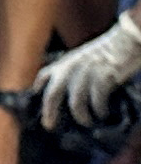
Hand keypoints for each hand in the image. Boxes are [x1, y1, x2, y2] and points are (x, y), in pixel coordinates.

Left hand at [38, 12, 140, 128]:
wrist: (128, 38)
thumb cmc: (108, 48)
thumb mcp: (83, 56)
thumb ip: (73, 70)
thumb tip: (68, 91)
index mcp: (65, 61)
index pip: (43, 76)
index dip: (37, 91)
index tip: (35, 104)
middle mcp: (71, 67)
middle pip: (52, 95)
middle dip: (49, 113)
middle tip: (50, 125)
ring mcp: (87, 73)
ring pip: (76, 103)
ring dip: (81, 117)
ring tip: (86, 122)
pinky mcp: (104, 78)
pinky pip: (97, 102)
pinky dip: (99, 111)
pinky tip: (102, 114)